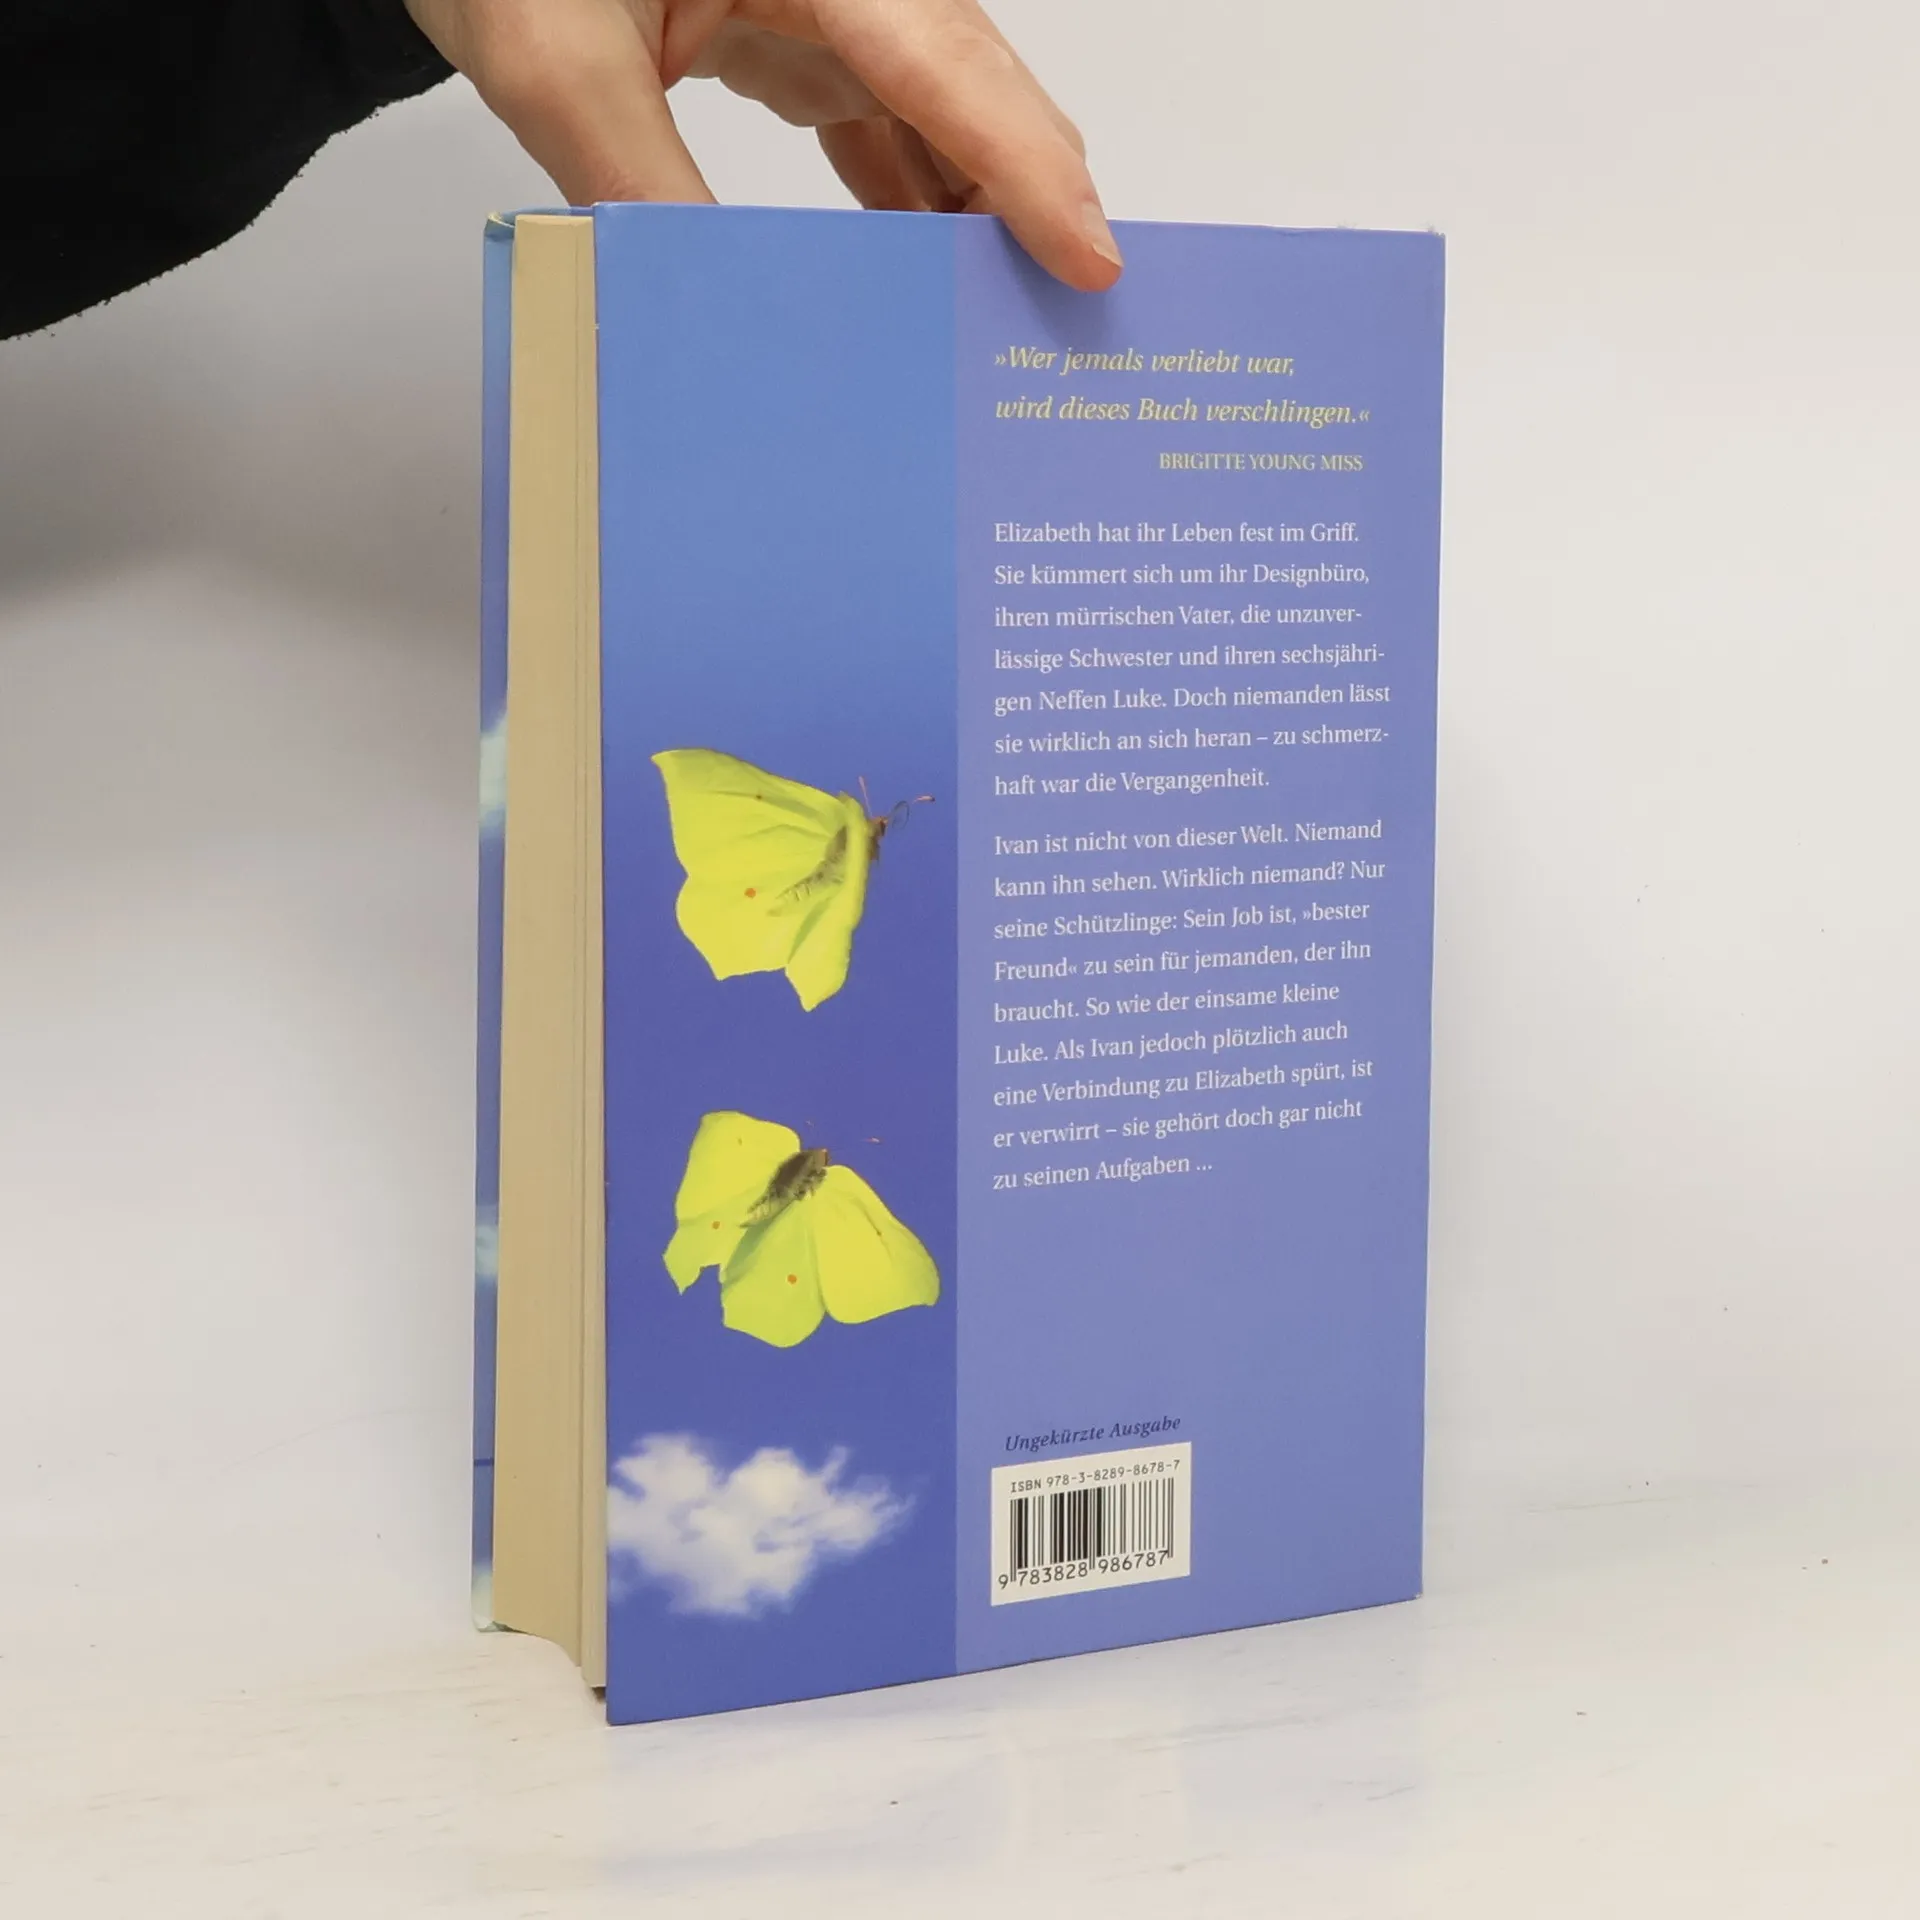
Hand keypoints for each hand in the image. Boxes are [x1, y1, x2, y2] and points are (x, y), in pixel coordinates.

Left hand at [403, 0, 1121, 289]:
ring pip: (946, 108)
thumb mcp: (557, 61)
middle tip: (1069, 322)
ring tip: (1001, 325)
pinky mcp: (805, 33)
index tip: (1089, 260)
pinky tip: (922, 279)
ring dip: (976, 212)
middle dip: (1031, 198)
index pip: (948, 62)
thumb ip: (642, 189)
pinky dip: (913, 199)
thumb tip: (714, 325)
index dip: (1029, 169)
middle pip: (976, 83)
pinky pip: (890, 122)